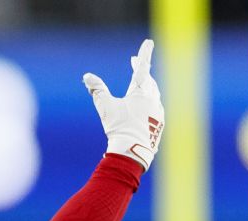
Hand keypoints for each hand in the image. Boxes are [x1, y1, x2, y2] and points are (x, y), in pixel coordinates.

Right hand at [82, 39, 164, 170]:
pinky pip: (156, 105)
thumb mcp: (105, 107)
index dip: (144, 54)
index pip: (142, 68)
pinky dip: (151, 99)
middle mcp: (152, 98)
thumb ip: (97, 90)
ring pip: (154, 91)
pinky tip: (149, 103)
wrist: (133, 150)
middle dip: (141, 69)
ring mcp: (158, 110)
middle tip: (134, 61)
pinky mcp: (160, 122)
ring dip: (147, 84)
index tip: (149, 42)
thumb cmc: (119, 128)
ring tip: (142, 81)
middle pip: (148, 79)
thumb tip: (87, 76)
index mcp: (140, 92)